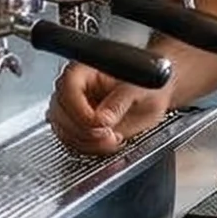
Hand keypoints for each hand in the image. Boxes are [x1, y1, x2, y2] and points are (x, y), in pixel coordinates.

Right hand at [49, 62, 170, 155]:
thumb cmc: (149, 85)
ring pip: (62, 130)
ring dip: (87, 142)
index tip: (101, 124)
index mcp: (86, 69)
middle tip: (110, 135)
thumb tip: (103, 119)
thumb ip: (120, 102)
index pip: (68, 89)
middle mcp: (74, 87)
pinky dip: (88, 147)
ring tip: (113, 139)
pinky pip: (71, 141)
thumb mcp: (140, 91)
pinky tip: (108, 143)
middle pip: (59, 113)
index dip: (81, 111)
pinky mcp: (77, 125)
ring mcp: (73, 107)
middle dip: (84, 131)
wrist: (157, 95)